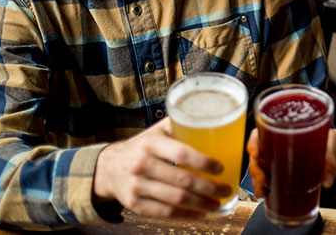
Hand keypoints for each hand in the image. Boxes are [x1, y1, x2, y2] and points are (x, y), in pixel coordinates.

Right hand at [93, 117, 231, 217]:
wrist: (108, 168)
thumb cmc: (142, 147)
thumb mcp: (156, 131)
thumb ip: (180, 125)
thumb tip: (213, 121)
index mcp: (151, 143)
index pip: (181, 153)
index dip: (204, 162)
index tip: (221, 168)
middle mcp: (141, 164)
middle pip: (182, 180)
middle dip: (209, 188)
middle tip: (226, 189)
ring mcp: (136, 186)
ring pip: (175, 199)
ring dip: (201, 204)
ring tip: (218, 203)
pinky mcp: (134, 204)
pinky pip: (164, 213)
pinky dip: (185, 215)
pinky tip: (200, 214)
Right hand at [246, 128, 335, 197]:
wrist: (333, 150)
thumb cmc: (327, 141)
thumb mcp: (329, 147)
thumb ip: (330, 162)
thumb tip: (327, 181)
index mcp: (284, 130)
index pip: (261, 132)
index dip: (253, 142)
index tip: (255, 152)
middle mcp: (276, 144)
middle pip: (257, 153)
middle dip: (255, 168)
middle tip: (263, 179)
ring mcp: (276, 158)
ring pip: (258, 167)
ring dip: (256, 180)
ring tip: (262, 191)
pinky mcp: (280, 171)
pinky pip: (265, 178)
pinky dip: (261, 187)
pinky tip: (263, 194)